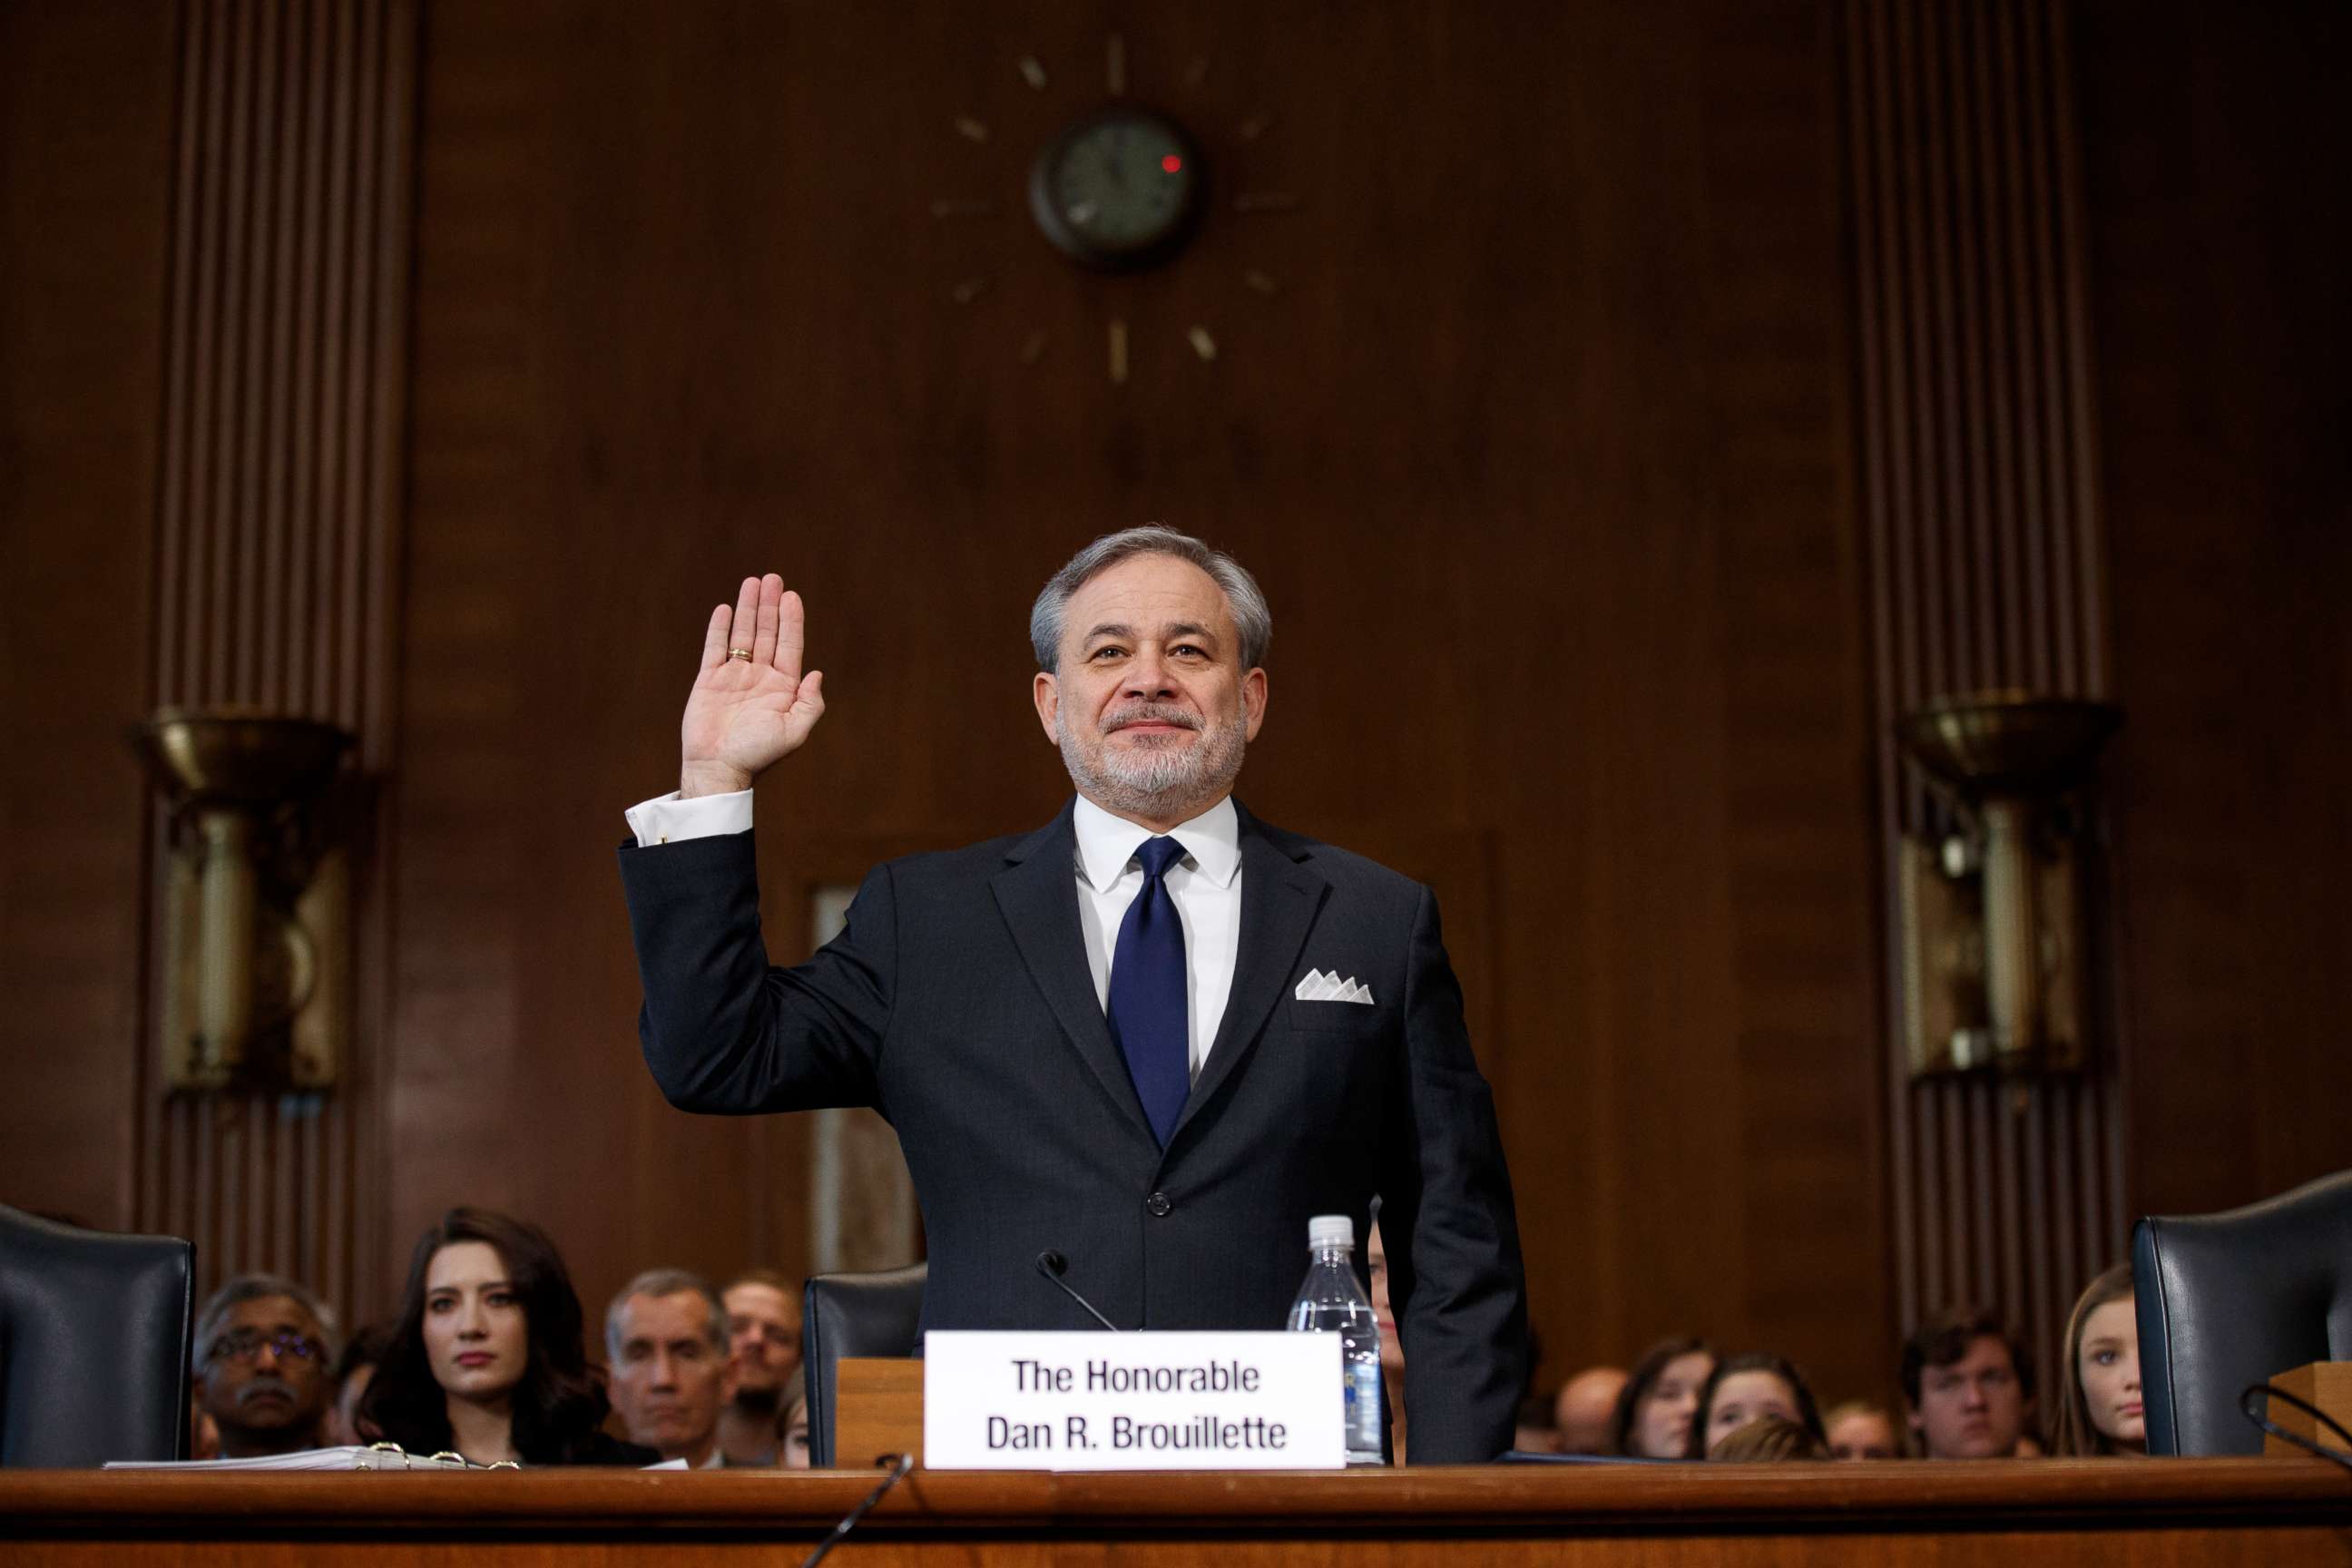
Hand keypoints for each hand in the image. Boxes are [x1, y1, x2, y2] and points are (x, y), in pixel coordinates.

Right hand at [678, 574, 825, 796]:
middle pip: (767, 633)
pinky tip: (724, 609)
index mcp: (782, 687)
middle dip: (769, 605)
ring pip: (742, 635)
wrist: (719, 768)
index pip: (789, 645)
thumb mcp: (794, 732)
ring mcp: (734, 677)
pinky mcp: (709, 680)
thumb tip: (817, 672)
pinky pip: (715, 648)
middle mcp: (759, 677)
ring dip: (747, 609)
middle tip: (772, 578)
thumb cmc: (758, 754)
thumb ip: (810, 703)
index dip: (791, 620)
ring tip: (751, 582)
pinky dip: (719, 628)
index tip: (791, 596)